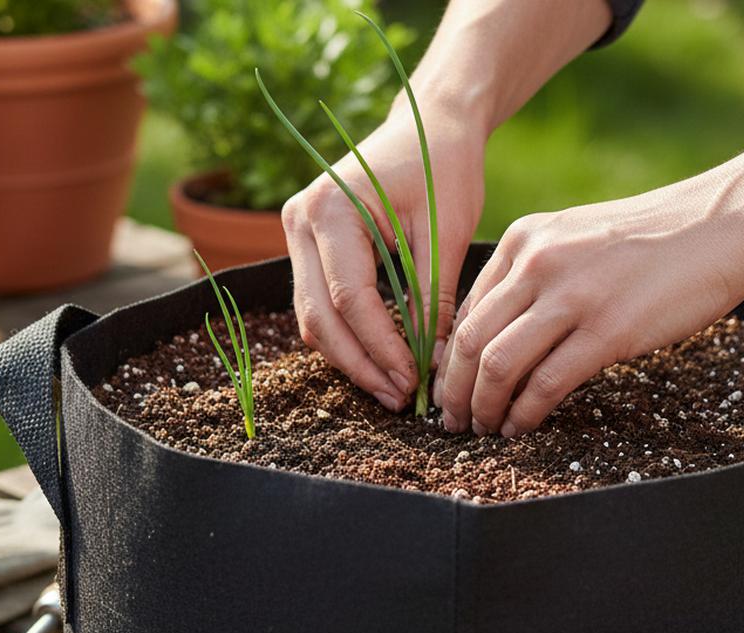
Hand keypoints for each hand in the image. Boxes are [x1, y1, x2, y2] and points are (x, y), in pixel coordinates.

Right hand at [282, 104, 485, 410]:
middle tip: (398, 398)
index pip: (349, 298)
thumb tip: (434, 364)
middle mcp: (300, 219)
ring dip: (350, 356)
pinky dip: (348, 334)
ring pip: (312, 316)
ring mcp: (297, 232)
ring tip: (392, 386)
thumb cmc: (443, 167)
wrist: (429, 124)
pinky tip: (382, 358)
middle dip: (359, 363)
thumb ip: (434, 297)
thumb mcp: (446, 232)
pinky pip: (320, 302)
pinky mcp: (309, 244)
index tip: (413, 381)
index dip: (380, 347)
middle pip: (317, 316)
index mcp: (331, 207)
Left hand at [433, 186, 743, 436]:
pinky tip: (522, 428)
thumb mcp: (575, 238)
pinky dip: (525, 414)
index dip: (449, 359)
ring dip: (483, 407)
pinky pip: (545, 384)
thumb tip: (497, 332)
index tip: (449, 388)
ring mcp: (571, 296)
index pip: (465, 310)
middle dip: (453, 391)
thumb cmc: (651, 239)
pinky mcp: (607, 330)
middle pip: (468, 341)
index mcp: (523, 240)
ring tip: (484, 430)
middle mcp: (536, 263)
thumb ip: (533, 276)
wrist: (720, 223)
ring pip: (497, 365)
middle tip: (452, 421)